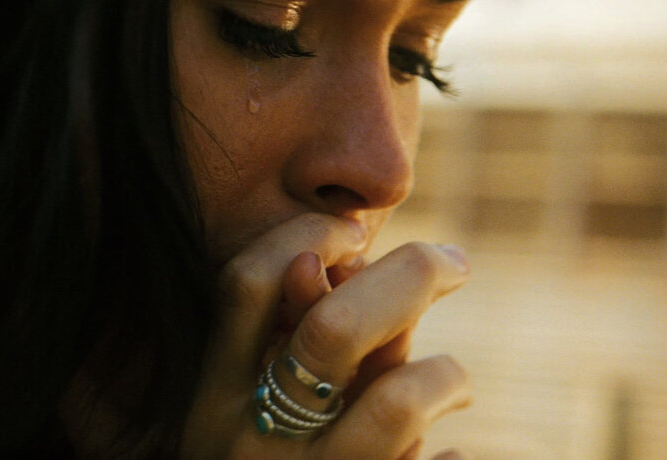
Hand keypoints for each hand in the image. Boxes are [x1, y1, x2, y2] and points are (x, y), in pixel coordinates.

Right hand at [182, 213, 472, 458]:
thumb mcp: (265, 408)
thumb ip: (302, 340)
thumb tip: (337, 252)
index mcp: (210, 402)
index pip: (243, 284)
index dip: (306, 234)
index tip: (356, 230)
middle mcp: (249, 445)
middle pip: (334, 329)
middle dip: (409, 275)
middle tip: (455, 262)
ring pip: (399, 399)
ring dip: (445, 375)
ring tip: (452, 385)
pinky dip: (456, 457)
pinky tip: (452, 456)